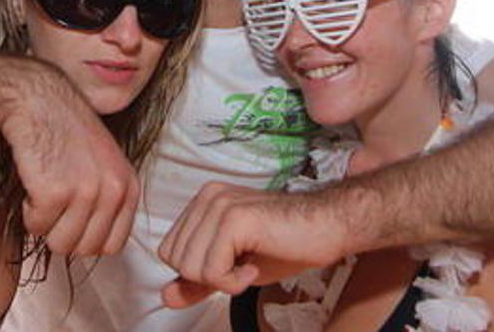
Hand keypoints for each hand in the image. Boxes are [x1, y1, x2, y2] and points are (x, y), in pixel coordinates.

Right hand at [0, 64, 138, 255]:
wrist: (40, 101)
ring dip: (44, 223)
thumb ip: (109, 201)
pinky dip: (28, 210)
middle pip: (85, 249)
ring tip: (45, 191)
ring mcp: (87, 192)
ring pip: (60, 244)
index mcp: (129, 187)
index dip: (87, 239)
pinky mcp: (56, 192)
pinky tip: (34, 181)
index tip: (73, 221)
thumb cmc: (67, 133)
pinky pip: (36, 226)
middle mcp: (114, 191)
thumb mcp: (106, 165)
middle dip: (62, 232)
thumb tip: (96, 245)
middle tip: (54, 203)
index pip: (113, 245)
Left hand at [158, 182, 346, 307]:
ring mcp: (220, 204)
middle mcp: (207, 197)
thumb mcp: (233, 269)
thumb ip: (198, 281)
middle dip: (210, 277)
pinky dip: (234, 282)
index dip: (200, 271)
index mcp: (203, 202)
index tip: (233, 263)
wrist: (328, 228)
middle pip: (176, 260)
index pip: (169, 251)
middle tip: (244, 266)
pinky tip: (256, 266)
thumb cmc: (286, 245)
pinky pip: (212, 271)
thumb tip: (166, 297)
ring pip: (190, 268)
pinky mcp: (234, 218)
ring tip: (251, 265)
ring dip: (224, 281)